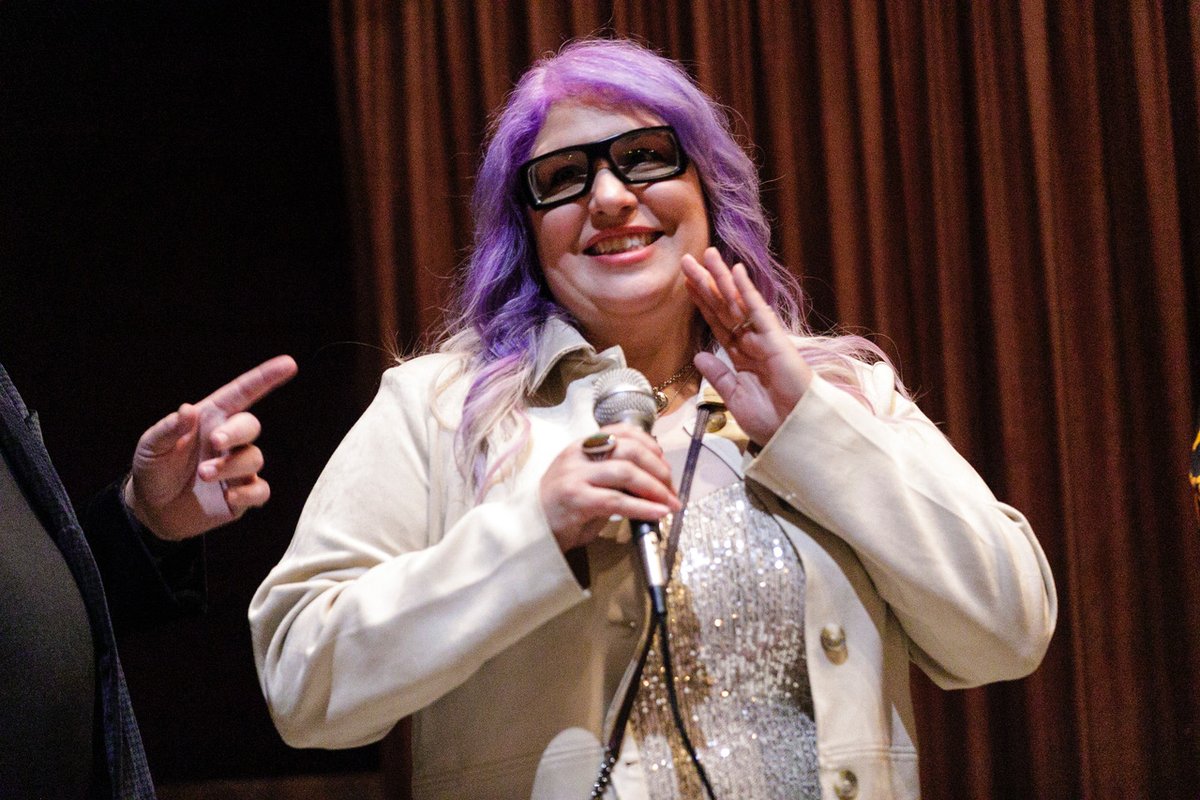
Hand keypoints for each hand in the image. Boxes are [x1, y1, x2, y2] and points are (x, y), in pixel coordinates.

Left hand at [123, 355, 297, 540]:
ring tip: (203, 475)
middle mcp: (228, 441)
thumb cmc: (154, 470)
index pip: (242, 393)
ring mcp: (237, 468)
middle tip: (215, 442)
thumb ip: (168, 429)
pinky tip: (228, 496)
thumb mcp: (151, 446)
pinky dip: (247, 493)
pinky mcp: (242, 494)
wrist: (153, 511)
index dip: (265, 377)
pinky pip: (260, 490)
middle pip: (250, 426)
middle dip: (237, 432)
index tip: (289, 364)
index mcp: (210, 419)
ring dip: (231, 466)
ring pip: (254, 458)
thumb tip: (188, 410)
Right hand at [539, 423, 680, 551]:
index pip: (622, 431)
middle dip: (658, 468)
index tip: (664, 463)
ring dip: (655, 488)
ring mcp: (575, 475)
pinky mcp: (576, 499)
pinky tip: (658, 513)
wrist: (530, 531)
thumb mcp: (589, 483)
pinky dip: (643, 507)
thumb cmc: (563, 509)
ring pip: (626, 472)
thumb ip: (614, 476)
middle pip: (630, 450)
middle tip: (671, 489)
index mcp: (582, 446)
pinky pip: (617, 500)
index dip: (650, 445)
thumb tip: (653, 480)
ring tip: (670, 503)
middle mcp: (578, 455)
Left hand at [682, 247, 812, 444]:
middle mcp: (750, 342)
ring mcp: (763, 338)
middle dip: (706, 283)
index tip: (688, 284)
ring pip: (737, 303)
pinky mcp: (775, 339)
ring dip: (721, 278)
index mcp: (740, 357)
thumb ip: (718, 375)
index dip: (702, 303)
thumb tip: (700, 355)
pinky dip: (746, 290)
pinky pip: (757, 310)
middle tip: (688, 260)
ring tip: (707, 255)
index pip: (717, 323)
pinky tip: (735, 272)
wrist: (793, 430)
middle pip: (723, 307)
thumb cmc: (770, 419)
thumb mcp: (734, 397)